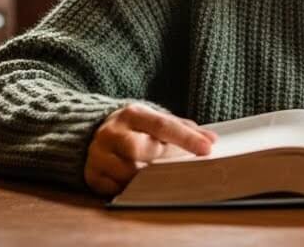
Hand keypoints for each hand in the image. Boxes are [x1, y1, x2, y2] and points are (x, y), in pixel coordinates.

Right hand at [83, 103, 217, 195]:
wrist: (96, 132)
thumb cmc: (136, 129)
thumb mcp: (157, 121)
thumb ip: (183, 129)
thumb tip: (211, 139)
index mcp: (133, 114)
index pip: (162, 125)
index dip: (186, 138)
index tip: (207, 149)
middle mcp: (112, 132)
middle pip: (139, 149)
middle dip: (162, 161)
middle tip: (179, 169)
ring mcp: (99, 154)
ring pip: (126, 173)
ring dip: (147, 179)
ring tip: (159, 179)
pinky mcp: (92, 174)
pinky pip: (114, 189)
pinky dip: (129, 190)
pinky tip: (137, 187)